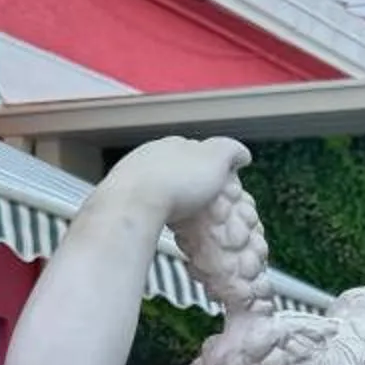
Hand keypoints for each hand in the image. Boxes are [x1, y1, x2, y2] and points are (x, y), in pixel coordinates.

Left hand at [102, 133, 248, 228]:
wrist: (134, 203)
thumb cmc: (177, 182)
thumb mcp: (216, 160)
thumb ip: (231, 152)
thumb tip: (243, 153)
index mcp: (174, 143)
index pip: (197, 151)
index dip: (211, 169)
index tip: (219, 188)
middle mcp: (151, 154)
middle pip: (176, 168)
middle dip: (189, 185)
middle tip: (202, 206)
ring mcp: (132, 174)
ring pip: (158, 185)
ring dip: (171, 198)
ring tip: (183, 217)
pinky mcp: (121, 196)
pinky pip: (144, 202)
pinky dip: (155, 209)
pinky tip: (162, 221)